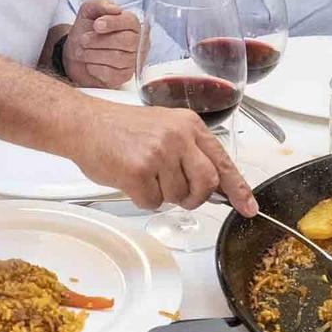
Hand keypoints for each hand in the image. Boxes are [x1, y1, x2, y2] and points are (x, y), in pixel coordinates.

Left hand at [63, 0, 140, 88]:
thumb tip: (115, 8)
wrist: (75, 53)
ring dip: (93, 53)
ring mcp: (132, 61)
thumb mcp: (89, 12)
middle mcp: (137, 43)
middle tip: (83, 39)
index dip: (113, 23)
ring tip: (81, 50)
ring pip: (117, 57)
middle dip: (100, 40)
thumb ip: (100, 4)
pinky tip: (89, 62)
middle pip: (126, 41)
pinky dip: (94, 67)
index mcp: (131, 24)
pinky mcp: (123, 77)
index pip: (131, 22)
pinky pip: (110, 73)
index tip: (96, 25)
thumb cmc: (87, 30)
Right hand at [68, 101, 257, 214]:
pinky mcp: (139, 172)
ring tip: (144, 174)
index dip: (238, 188)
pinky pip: (152, 202)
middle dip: (196, 197)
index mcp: (189, 125)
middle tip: (181, 195)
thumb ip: (190, 152)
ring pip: (178, 197)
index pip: (223, 161)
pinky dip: (141, 198)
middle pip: (207, 183)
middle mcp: (178, 137)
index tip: (248, 207)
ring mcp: (159, 154)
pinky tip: (130, 179)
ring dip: (161, 195)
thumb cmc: (121, 129)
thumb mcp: (165, 128)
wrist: (84, 124)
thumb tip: (213, 186)